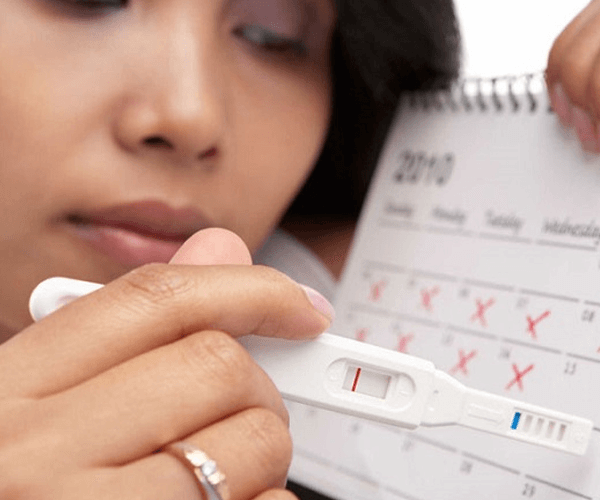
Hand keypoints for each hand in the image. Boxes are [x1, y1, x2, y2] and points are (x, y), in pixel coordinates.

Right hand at [0, 228, 332, 498]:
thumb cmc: (22, 485)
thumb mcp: (35, 408)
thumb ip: (126, 333)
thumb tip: (222, 252)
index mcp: (8, 394)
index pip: (156, 300)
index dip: (249, 288)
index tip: (301, 306)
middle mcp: (34, 454)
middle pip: (216, 367)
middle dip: (257, 388)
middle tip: (247, 415)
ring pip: (248, 445)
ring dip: (263, 459)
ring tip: (219, 481)